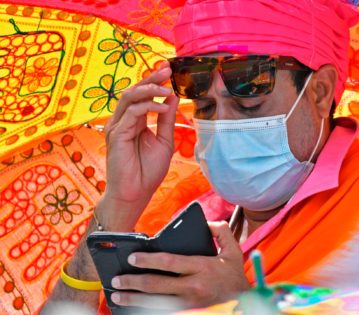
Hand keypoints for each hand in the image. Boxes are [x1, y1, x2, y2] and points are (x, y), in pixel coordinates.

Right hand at [100, 61, 178, 230]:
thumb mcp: (164, 141)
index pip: (142, 95)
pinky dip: (148, 107)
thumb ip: (166, 119)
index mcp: (134, 121)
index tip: (169, 70)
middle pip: (134, 91)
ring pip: (129, 97)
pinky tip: (163, 107)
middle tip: (166, 70)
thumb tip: (172, 96)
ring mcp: (117, 127)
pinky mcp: (115, 134)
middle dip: (150, 78)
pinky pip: (132, 113)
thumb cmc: (148, 171)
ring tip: (167, 88)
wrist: (136, 193)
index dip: (154, 81)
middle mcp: (123, 121)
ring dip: (149, 89)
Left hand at [110, 222, 249, 309]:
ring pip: (156, 303)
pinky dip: (146, 310)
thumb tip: (206, 222)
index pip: (170, 262)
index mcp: (202, 268)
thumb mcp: (234, 251)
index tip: (132, 257)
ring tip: (117, 295)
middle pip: (157, 285)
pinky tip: (134, 308)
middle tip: (116, 279)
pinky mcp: (189, 313)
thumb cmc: (235, 277)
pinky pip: (164, 312)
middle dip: (133, 282)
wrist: (245, 305)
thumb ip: (221, 232)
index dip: (148, 260)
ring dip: (134, 299)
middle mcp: (194, 287)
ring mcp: (190, 304)